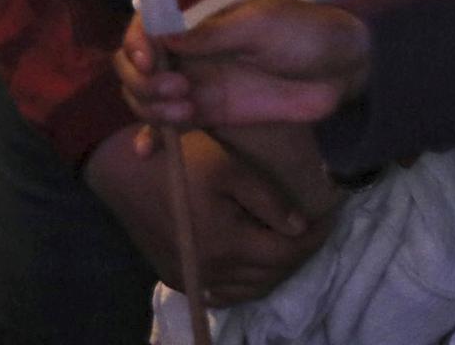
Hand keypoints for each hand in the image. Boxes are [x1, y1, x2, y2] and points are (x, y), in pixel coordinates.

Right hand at [84, 122, 335, 305]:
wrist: (123, 172)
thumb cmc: (180, 161)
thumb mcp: (230, 168)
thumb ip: (268, 201)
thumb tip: (299, 227)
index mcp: (226, 245)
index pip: (285, 253)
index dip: (313, 238)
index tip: (330, 217)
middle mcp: (209, 272)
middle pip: (269, 276)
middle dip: (298, 253)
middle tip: (314, 229)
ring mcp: (192, 279)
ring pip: (248, 289)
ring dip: (274, 271)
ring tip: (290, 243)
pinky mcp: (177, 277)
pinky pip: (223, 293)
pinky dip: (246, 283)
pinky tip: (254, 264)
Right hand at [118, 0, 371, 131]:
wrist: (343, 69)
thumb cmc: (305, 33)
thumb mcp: (261, 25)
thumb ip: (213, 35)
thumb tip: (162, 37)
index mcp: (200, 15)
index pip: (148, 23)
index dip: (137, 42)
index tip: (149, 59)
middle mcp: (190, 47)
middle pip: (137, 63)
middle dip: (143, 78)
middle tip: (178, 87)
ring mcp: (197, 80)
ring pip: (149, 95)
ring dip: (153, 105)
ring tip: (187, 107)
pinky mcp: (210, 112)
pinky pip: (171, 121)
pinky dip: (154, 134)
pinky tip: (147, 151)